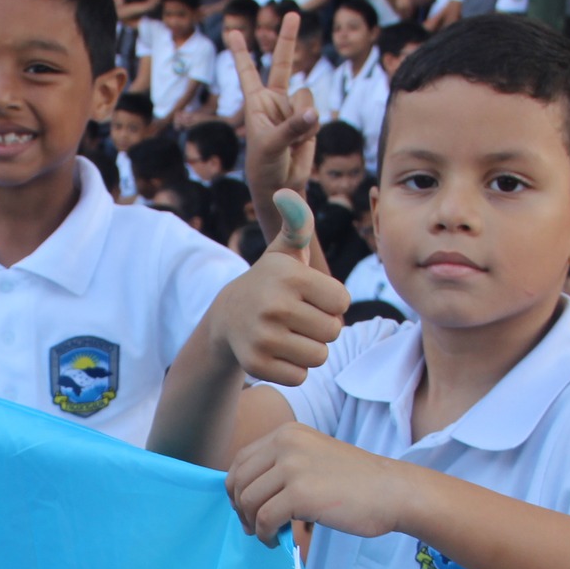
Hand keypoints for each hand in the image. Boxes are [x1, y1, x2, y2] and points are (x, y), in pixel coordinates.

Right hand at [203, 191, 347, 385]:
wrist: (226, 318)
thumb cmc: (269, 283)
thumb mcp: (284, 252)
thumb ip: (297, 222)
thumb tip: (286, 193)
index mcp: (290, 276)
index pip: (342, 302)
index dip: (330, 301)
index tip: (308, 296)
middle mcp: (274, 305)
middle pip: (333, 331)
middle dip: (321, 327)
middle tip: (298, 317)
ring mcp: (263, 337)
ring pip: (319, 356)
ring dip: (310, 349)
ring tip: (289, 334)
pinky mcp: (256, 364)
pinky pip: (301, 376)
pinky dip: (294, 368)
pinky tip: (278, 352)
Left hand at [225, 12, 319, 219]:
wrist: (281, 185)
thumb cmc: (265, 165)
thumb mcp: (273, 145)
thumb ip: (293, 126)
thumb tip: (313, 112)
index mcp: (256, 103)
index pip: (247, 72)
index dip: (240, 52)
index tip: (232, 31)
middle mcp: (274, 101)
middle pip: (283, 63)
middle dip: (287, 38)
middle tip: (293, 12)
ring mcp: (293, 109)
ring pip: (306, 96)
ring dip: (302, 118)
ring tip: (292, 139)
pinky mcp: (309, 121)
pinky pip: (317, 114)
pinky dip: (311, 130)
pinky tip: (302, 143)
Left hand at [227, 420, 407, 545]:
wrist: (393, 491)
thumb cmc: (356, 482)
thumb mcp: (313, 457)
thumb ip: (282, 466)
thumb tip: (244, 494)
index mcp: (287, 433)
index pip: (241, 460)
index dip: (236, 488)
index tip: (245, 508)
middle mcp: (286, 443)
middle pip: (239, 481)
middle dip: (240, 508)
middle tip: (251, 526)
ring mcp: (292, 467)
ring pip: (248, 501)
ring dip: (252, 524)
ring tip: (267, 534)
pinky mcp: (300, 494)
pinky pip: (264, 519)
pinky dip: (264, 534)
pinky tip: (276, 540)